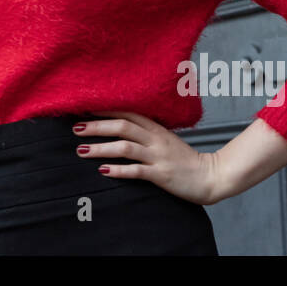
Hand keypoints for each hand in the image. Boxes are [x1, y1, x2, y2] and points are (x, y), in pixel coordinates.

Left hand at [73, 110, 225, 205]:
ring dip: (101, 148)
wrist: (210, 176)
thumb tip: (120, 126)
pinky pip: (137, 171)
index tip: (85, 108)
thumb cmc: (184, 159)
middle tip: (76, 128)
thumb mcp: (165, 139)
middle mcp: (155, 139)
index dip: (105, 110)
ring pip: (125, 147)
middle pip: (122, 126)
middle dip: (97, 126)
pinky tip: (103, 170)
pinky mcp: (161, 174)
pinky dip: (118, 170)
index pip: (127, 112)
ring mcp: (158, 156)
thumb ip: (146, 132)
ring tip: (82, 150)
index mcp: (156, 128)